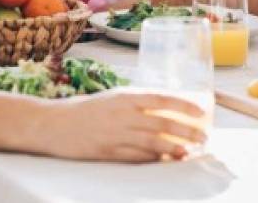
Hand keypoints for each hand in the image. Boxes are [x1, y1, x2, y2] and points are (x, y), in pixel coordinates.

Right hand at [33, 89, 207, 161]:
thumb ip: (137, 102)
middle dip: (187, 131)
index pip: (162, 98)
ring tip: (189, 151)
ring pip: (153, 142)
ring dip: (175, 148)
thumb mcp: (114, 98)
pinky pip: (137, 156)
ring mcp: (115, 134)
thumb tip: (167, 108)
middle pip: (163, 122)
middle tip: (203, 137)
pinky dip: (154, 158)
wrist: (54, 124)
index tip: (202, 112)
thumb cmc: (86, 110)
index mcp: (125, 96)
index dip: (185, 105)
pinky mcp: (108, 152)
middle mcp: (123, 114)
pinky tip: (166, 160)